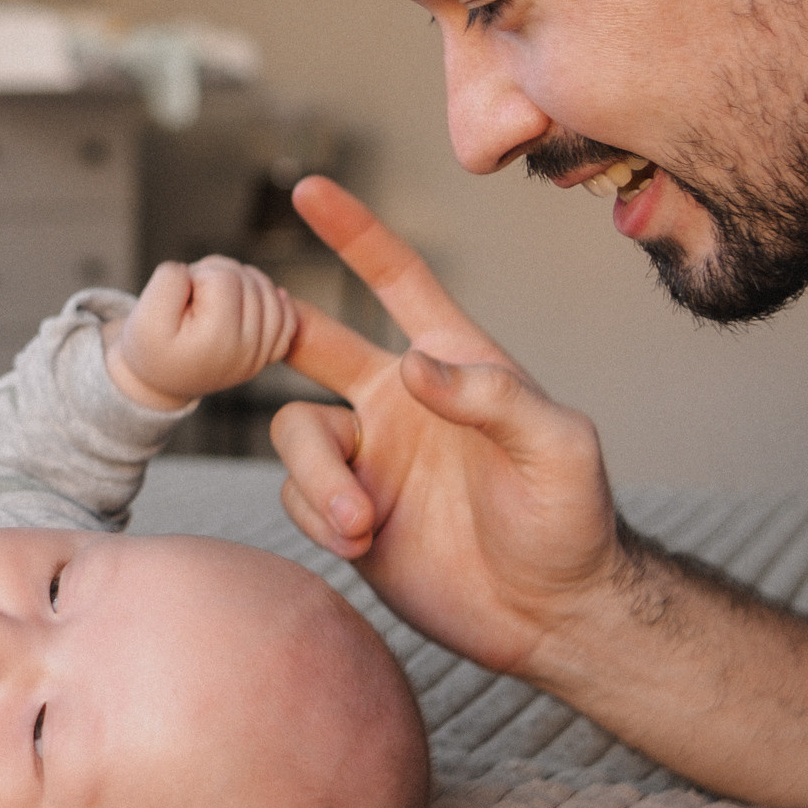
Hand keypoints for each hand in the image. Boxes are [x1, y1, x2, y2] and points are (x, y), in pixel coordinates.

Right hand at [107, 256, 297, 409]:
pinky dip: (273, 302)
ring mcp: (260, 355)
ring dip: (240, 284)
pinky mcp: (267, 356)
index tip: (181, 297)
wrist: (160, 381)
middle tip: (193, 298)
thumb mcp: (144, 314)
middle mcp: (246, 351)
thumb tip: (206, 271)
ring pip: (268, 291)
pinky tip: (251, 301)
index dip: (198, 274)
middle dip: (218, 276)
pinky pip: (287, 318)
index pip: (225, 278)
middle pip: (248, 281)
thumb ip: (170, 281)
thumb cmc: (151, 346)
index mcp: (216, 340)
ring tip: (212, 298)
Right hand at [270, 177, 625, 677]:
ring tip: (361, 526)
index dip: (355, 234)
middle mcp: (398, 400)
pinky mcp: (344, 512)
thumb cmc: (573, 521)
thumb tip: (413, 365)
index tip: (308, 189)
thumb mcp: (559, 448)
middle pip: (311, 343)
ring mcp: (368, 456)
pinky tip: (362, 544)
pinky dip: (319, 516)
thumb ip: (494, 397)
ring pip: (294, 434)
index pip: (398, 281)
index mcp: (452, 362)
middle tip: (235, 329)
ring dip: (320, 478)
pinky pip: (296, 495)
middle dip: (271, 332)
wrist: (550, 617)